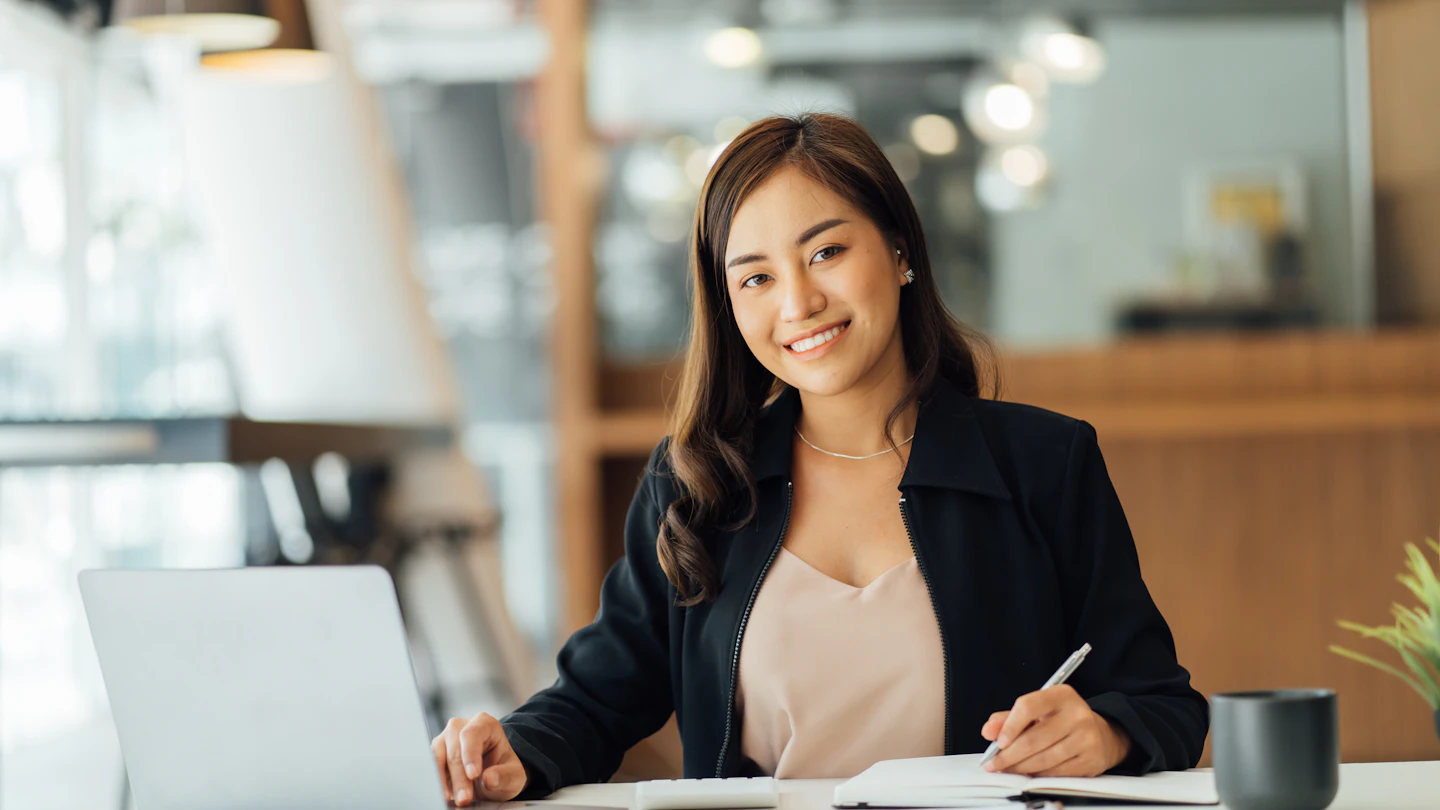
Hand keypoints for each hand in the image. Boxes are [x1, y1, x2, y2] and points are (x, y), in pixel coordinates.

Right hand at [432, 712, 527, 804]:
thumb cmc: (503, 771)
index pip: (472, 734)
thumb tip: (489, 778)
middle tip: (465, 799)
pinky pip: (430, 766)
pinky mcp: (435, 754)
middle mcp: (461, 727)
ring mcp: (446, 739)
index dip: (471, 754)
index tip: (474, 775)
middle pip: (455, 750)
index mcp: (484, 724)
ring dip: (444, 781)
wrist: (492, 777)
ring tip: (454, 800)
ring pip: (437, 757)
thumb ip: (505, 776)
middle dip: (459, 777)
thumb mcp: (514, 775)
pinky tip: (444, 795)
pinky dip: (436, 782)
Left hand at [980, 684, 1130, 776]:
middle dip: (1009, 755)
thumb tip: (989, 730)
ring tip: (1007, 769)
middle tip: (994, 763)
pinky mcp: (1091, 760)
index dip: (1010, 726)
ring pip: (1043, 759)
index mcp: (1061, 695)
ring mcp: (1087, 738)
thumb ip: (1010, 718)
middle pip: (1033, 739)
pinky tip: (1028, 773)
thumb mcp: (1038, 710)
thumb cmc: (1063, 720)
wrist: (1101, 734)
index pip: (1028, 706)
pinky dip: (1038, 774)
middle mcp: (1077, 714)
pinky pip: (1056, 772)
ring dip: (1020, 768)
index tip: (998, 742)